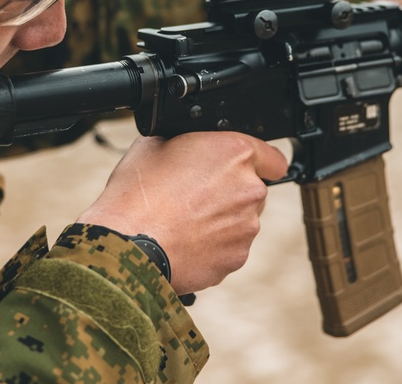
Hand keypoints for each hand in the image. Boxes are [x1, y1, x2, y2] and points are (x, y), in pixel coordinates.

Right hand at [77, 131, 288, 295]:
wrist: (127, 243)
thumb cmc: (137, 193)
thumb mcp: (156, 145)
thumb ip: (189, 143)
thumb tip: (191, 147)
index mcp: (235, 154)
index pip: (273, 158)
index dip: (259, 162)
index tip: (246, 169)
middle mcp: (249, 189)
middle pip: (253, 190)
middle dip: (231, 192)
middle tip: (196, 195)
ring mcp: (246, 227)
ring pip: (241, 220)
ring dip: (222, 220)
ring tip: (184, 221)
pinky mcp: (235, 258)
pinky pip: (230, 248)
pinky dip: (213, 246)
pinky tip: (185, 241)